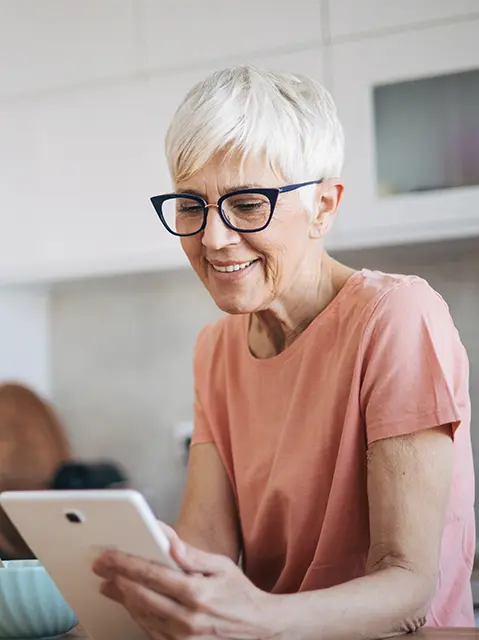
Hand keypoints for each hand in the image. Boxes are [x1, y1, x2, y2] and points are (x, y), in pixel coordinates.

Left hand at [93, 535, 284, 639]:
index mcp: (197, 593)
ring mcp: (183, 638)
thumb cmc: (240, 595)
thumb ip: (193, 554)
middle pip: (140, 597)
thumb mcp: (222, 567)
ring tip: (109, 584)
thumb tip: (168, 538)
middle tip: (100, 567)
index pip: (152, 575)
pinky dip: (137, 616)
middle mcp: (187, 618)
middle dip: (116, 579)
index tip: (108, 556)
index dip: (126, 564)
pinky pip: (151, 631)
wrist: (259, 630)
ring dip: (122, 599)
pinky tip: (131, 604)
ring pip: (142, 616)